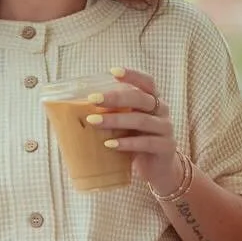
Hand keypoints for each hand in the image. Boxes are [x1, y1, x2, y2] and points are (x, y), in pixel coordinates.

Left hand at [89, 68, 178, 193]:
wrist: (159, 168)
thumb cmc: (137, 141)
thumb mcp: (127, 124)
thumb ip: (114, 113)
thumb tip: (75, 109)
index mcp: (153, 100)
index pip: (147, 82)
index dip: (133, 75)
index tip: (113, 72)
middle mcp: (162, 111)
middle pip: (141, 99)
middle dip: (116, 98)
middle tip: (93, 99)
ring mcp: (166, 129)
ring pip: (141, 121)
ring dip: (115, 120)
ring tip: (93, 122)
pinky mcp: (166, 147)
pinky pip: (145, 143)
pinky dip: (126, 143)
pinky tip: (109, 144)